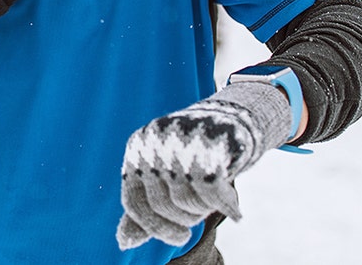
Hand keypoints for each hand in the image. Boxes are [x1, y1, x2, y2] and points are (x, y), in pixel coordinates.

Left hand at [116, 82, 291, 249]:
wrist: (228, 118)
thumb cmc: (189, 157)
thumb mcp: (159, 179)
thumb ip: (144, 210)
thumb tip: (124, 244)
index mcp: (136, 152)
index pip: (134, 203)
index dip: (155, 228)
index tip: (181, 238)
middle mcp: (152, 145)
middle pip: (163, 205)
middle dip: (186, 218)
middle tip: (201, 213)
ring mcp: (179, 143)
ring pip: (187, 200)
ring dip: (205, 210)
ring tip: (214, 200)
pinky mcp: (208, 143)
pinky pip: (213, 192)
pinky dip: (226, 207)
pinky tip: (237, 214)